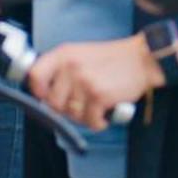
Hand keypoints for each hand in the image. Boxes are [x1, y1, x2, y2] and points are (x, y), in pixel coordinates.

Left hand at [27, 35, 161, 130]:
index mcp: (64, 54)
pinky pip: (90, 122)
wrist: (142, 60)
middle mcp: (71, 66)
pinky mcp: (99, 95)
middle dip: (66, 110)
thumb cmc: (112, 60)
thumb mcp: (80, 55)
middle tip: (80, 106)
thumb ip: (61, 71)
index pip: (34, 76)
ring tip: (96, 107)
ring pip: (72, 115)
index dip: (39, 92)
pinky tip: (105, 114)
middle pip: (52, 102)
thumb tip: (44, 96)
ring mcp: (84, 81)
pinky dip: (99, 123)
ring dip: (84, 117)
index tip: (46, 97)